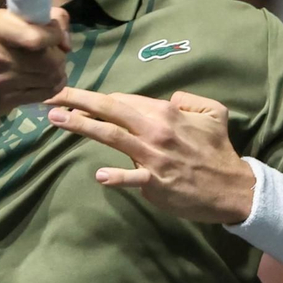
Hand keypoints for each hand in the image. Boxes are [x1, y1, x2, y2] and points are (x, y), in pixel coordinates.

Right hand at [0, 8, 71, 117]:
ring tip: (48, 66)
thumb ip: (39, 17)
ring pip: (51, 77)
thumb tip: (64, 40)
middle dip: (58, 55)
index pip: (36, 36)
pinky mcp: (4, 101)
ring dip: (58, 71)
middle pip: (49, 60)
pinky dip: (53, 85)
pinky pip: (46, 93)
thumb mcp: (3, 20)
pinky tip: (44, 80)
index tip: (56, 35)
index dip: (55, 35)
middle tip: (53, 53)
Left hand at [44, 88, 254, 223]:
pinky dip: (116, 176)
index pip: (124, 101)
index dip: (98, 99)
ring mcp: (154, 157)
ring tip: (56, 118)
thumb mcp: (213, 112)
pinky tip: (100, 175)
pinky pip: (132, 178)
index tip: (74, 98)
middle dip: (77, 100)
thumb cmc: (218, 150)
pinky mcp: (156, 183)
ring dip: (81, 125)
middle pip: (110, 110)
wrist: (232, 188)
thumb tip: (168, 99)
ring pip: (112, 136)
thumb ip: (189, 99)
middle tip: (50, 95)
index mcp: (166, 112)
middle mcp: (155, 130)